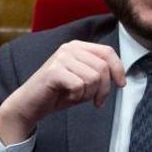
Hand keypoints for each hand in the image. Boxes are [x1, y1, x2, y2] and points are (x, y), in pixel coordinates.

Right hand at [0, 41, 125, 144]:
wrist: (30, 104)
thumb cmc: (58, 93)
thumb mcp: (83, 80)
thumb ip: (99, 73)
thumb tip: (120, 78)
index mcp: (78, 46)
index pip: (108, 52)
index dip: (119, 69)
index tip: (121, 85)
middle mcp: (70, 48)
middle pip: (103, 68)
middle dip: (103, 89)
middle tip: (96, 101)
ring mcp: (61, 58)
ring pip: (93, 78)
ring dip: (88, 94)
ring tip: (75, 96)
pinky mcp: (54, 71)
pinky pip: (79, 86)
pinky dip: (76, 97)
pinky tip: (66, 96)